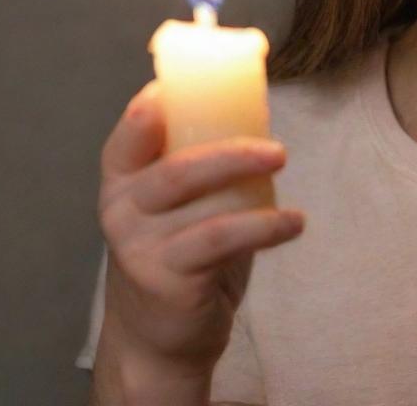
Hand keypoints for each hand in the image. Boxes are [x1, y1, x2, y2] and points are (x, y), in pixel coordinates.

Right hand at [96, 80, 304, 375]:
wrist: (157, 335)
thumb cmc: (180, 247)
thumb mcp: (183, 199)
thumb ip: (202, 156)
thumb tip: (258, 104)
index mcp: (123, 175)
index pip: (132, 130)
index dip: (156, 104)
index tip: (198, 82)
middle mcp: (122, 208)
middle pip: (176, 169)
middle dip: (230, 152)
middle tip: (278, 149)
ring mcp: (140, 246)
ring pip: (202, 205)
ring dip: (252, 183)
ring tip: (287, 167)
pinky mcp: (166, 279)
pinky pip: (221, 241)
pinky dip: (264, 227)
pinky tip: (294, 222)